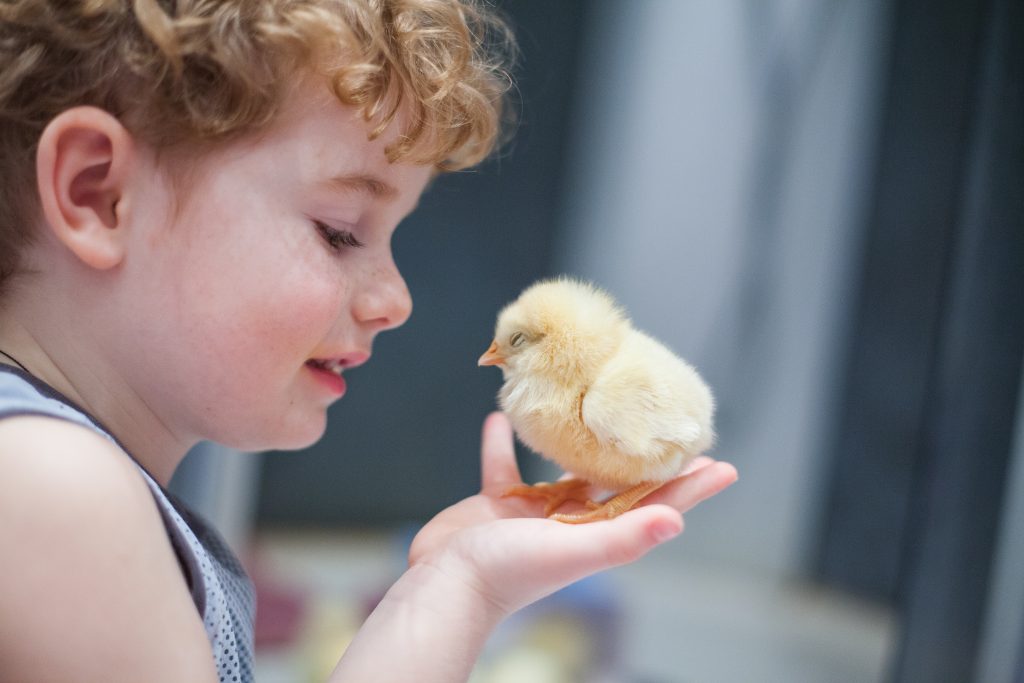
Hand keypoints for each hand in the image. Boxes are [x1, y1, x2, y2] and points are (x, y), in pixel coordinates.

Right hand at [407, 412, 737, 615]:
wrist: (445, 585)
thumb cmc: (507, 573)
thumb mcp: (571, 552)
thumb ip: (623, 537)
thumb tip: (678, 520)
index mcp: (598, 532)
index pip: (657, 505)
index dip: (691, 487)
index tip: (724, 465)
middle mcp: (572, 521)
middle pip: (621, 483)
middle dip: (647, 458)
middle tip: (668, 426)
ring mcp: (534, 513)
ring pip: (565, 469)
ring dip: (581, 444)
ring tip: (594, 411)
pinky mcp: (497, 503)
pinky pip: (506, 466)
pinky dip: (505, 444)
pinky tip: (501, 419)